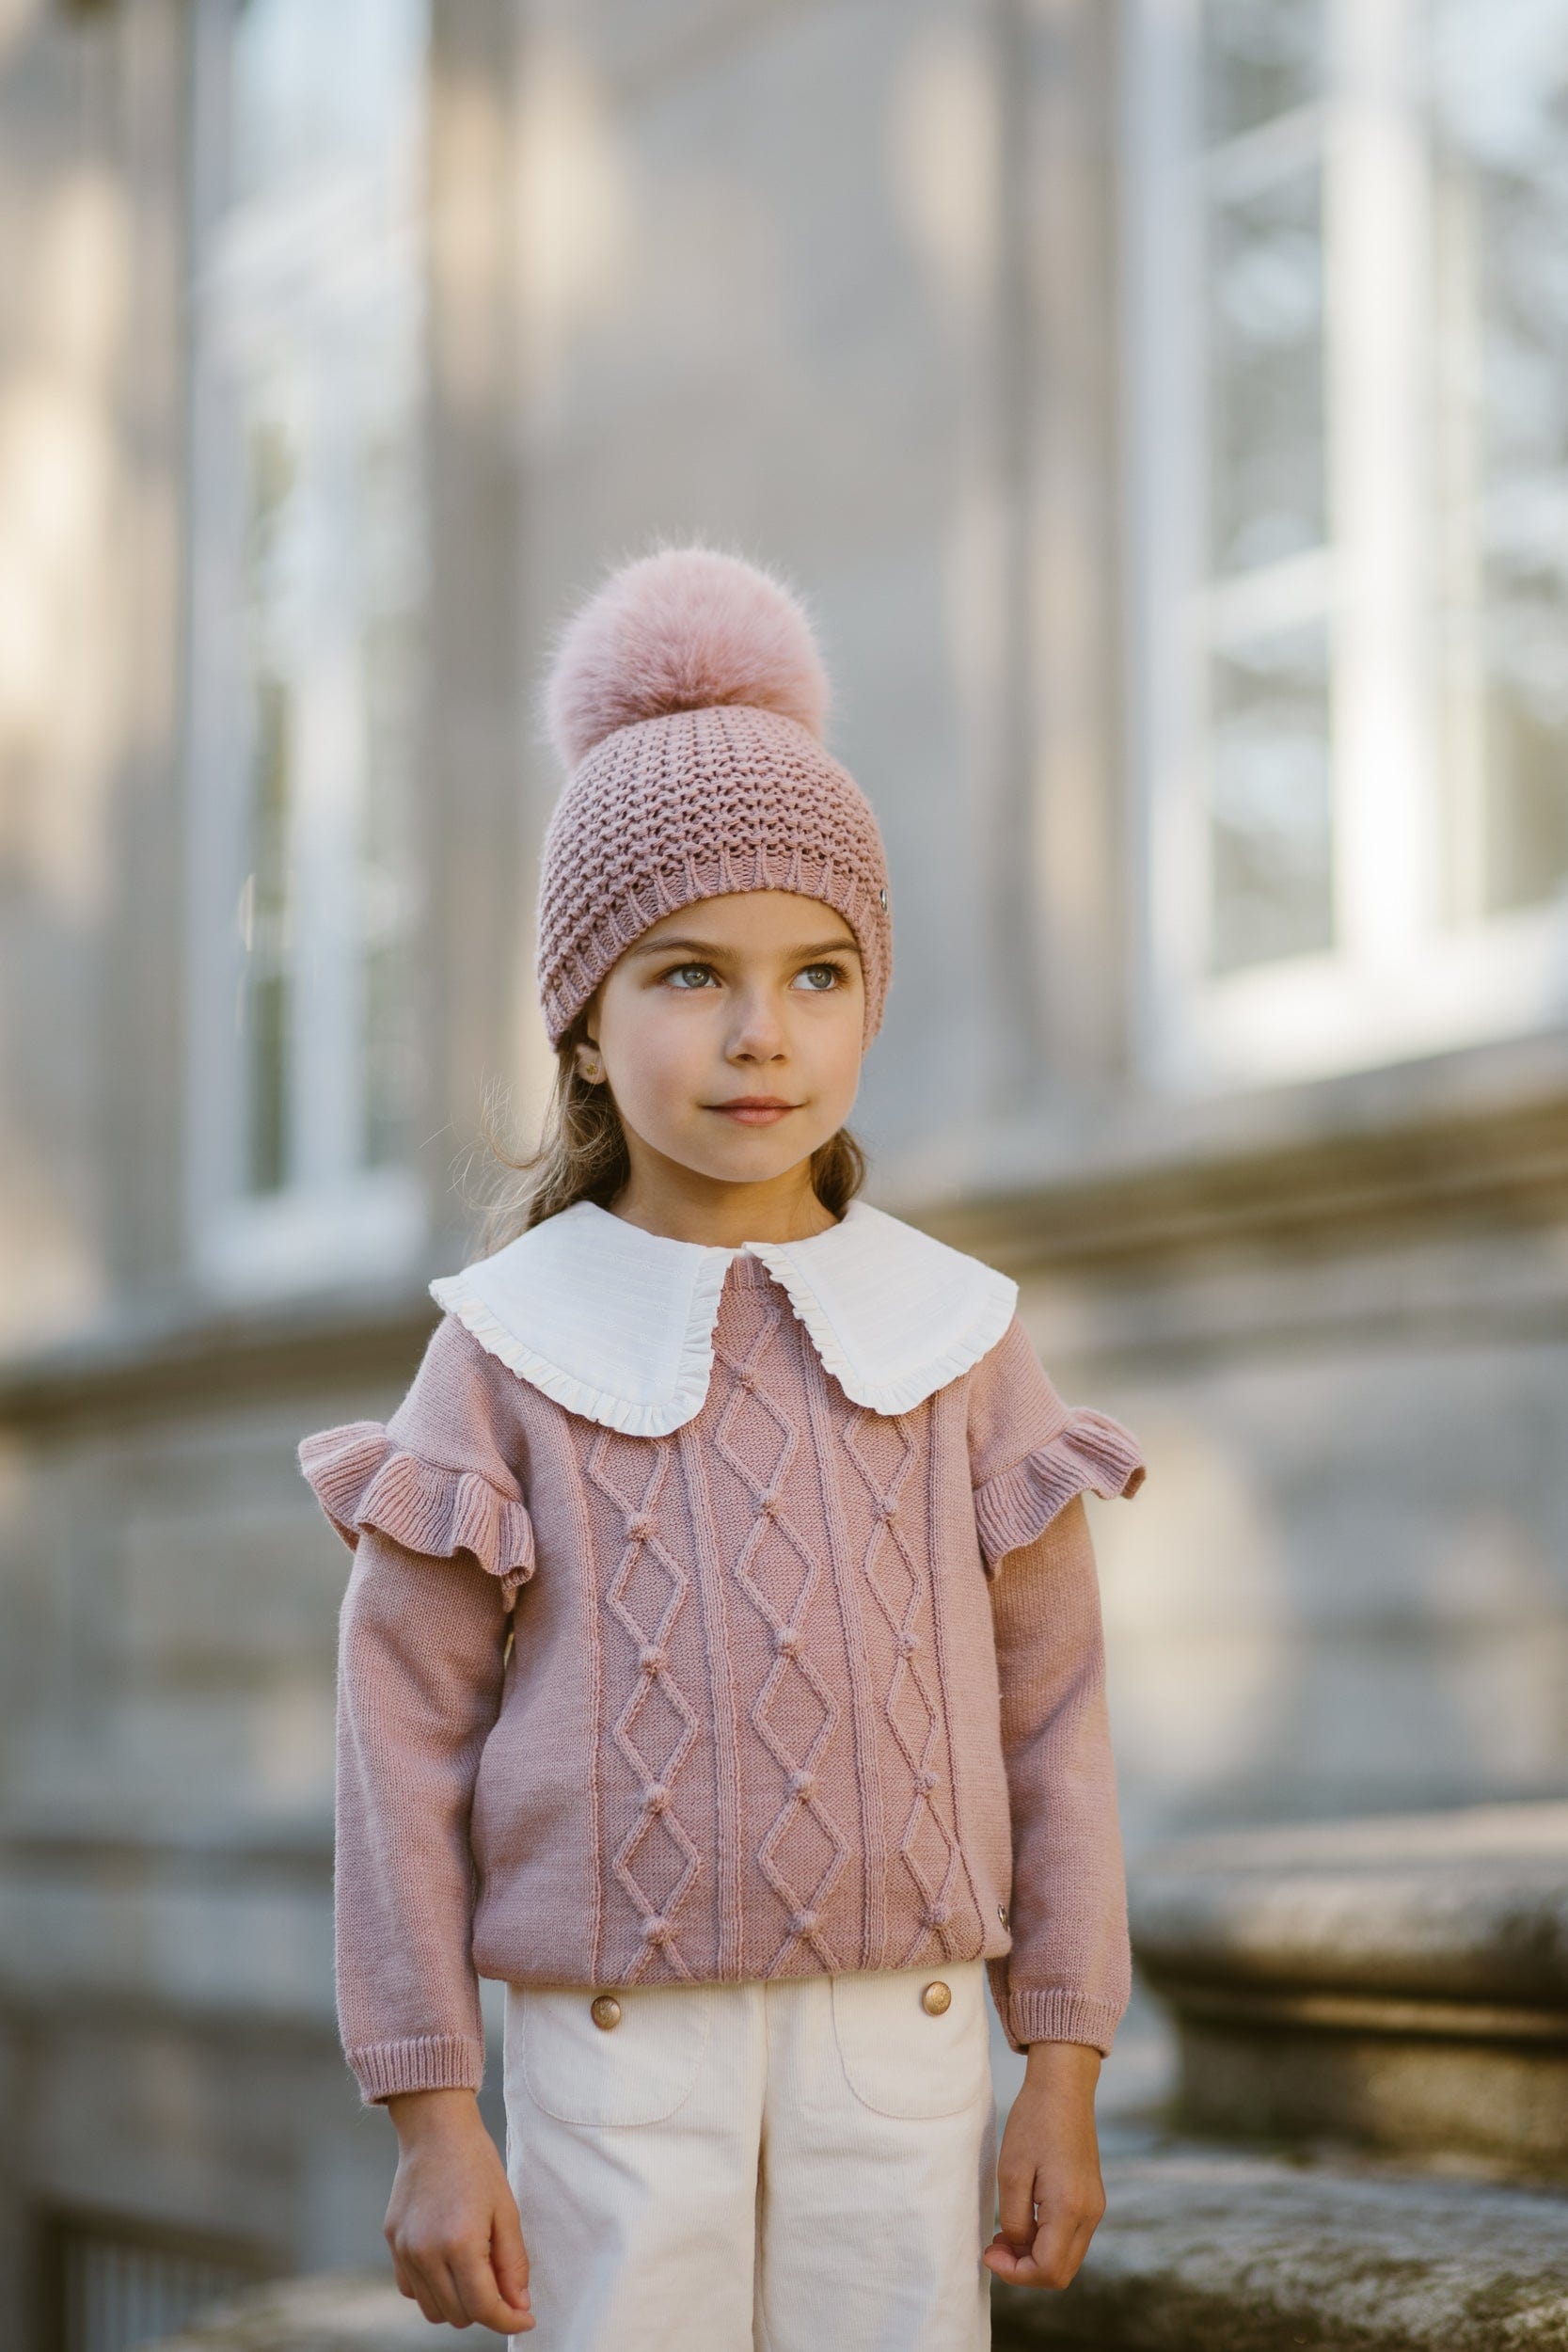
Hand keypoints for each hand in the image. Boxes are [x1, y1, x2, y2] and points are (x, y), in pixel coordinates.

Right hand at [382, 2088, 533, 2332]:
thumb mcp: (506, 2210)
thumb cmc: (476, 2164)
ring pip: (432, 2310)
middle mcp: (426, 2254)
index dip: (509, 2320)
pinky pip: (412, 2290)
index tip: (526, 2319)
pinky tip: (449, 2263)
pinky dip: (433, 2290)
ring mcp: (404, 2251)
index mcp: (459, 2243)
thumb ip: (513, 2263)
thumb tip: (519, 2306)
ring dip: (458, 2304)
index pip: (484, 2308)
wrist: (435, 2130)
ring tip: (475, 2270)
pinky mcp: (392, 2244)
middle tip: (502, 2282)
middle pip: (458, 2315)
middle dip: (486, 2309)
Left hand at [982, 2040, 1105, 2291]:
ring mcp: (1095, 2207)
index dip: (1014, 2272)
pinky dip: (1046, 2241)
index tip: (988, 2253)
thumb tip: (1016, 2248)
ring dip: (1034, 2256)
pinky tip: (1023, 2221)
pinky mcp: (1092, 2199)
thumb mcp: (1011, 2172)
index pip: (1047, 2270)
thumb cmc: (1034, 2123)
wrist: (1064, 2088)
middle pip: (1060, 2273)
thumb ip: (1014, 2220)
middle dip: (1024, 2270)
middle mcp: (1090, 2214)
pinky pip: (1070, 2238)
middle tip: (994, 2247)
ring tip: (1004, 2234)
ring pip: (1067, 2258)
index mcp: (1070, 2208)